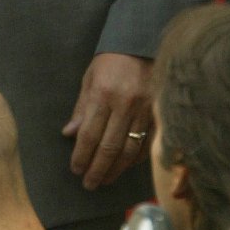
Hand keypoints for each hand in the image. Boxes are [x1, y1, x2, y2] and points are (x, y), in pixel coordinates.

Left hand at [63, 52, 152, 190]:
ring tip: (105, 180)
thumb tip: (69, 134)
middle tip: (89, 184)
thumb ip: (81, 108)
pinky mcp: (159, 114)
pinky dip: (135, 158)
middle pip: (110, 147)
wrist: (141, 45)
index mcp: (103, 94)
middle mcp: (125, 105)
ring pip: (130, 150)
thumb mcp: (89, 79)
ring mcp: (145, 111)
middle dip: (97, 169)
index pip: (90, 134)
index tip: (75, 169)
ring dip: (116, 169)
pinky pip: (147, 143)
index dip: (82, 155)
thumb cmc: (110, 62)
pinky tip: (125, 167)